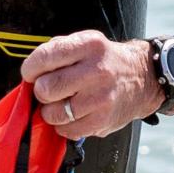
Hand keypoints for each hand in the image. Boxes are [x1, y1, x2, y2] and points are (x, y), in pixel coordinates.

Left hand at [18, 31, 160, 140]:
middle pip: (46, 88)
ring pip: (53, 113)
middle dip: (41, 91)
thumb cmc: (106, 61)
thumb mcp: (85, 42)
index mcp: (89, 45)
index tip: (31, 73)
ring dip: (50, 111)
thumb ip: (56, 52)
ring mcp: (100, 98)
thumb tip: (31, 74)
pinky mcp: (102, 121)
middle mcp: (96, 70)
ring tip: (61, 103)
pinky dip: (64, 125)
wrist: (142, 78)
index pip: (44, 58)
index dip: (30, 69)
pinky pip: (67, 130)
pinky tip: (73, 114)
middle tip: (49, 90)